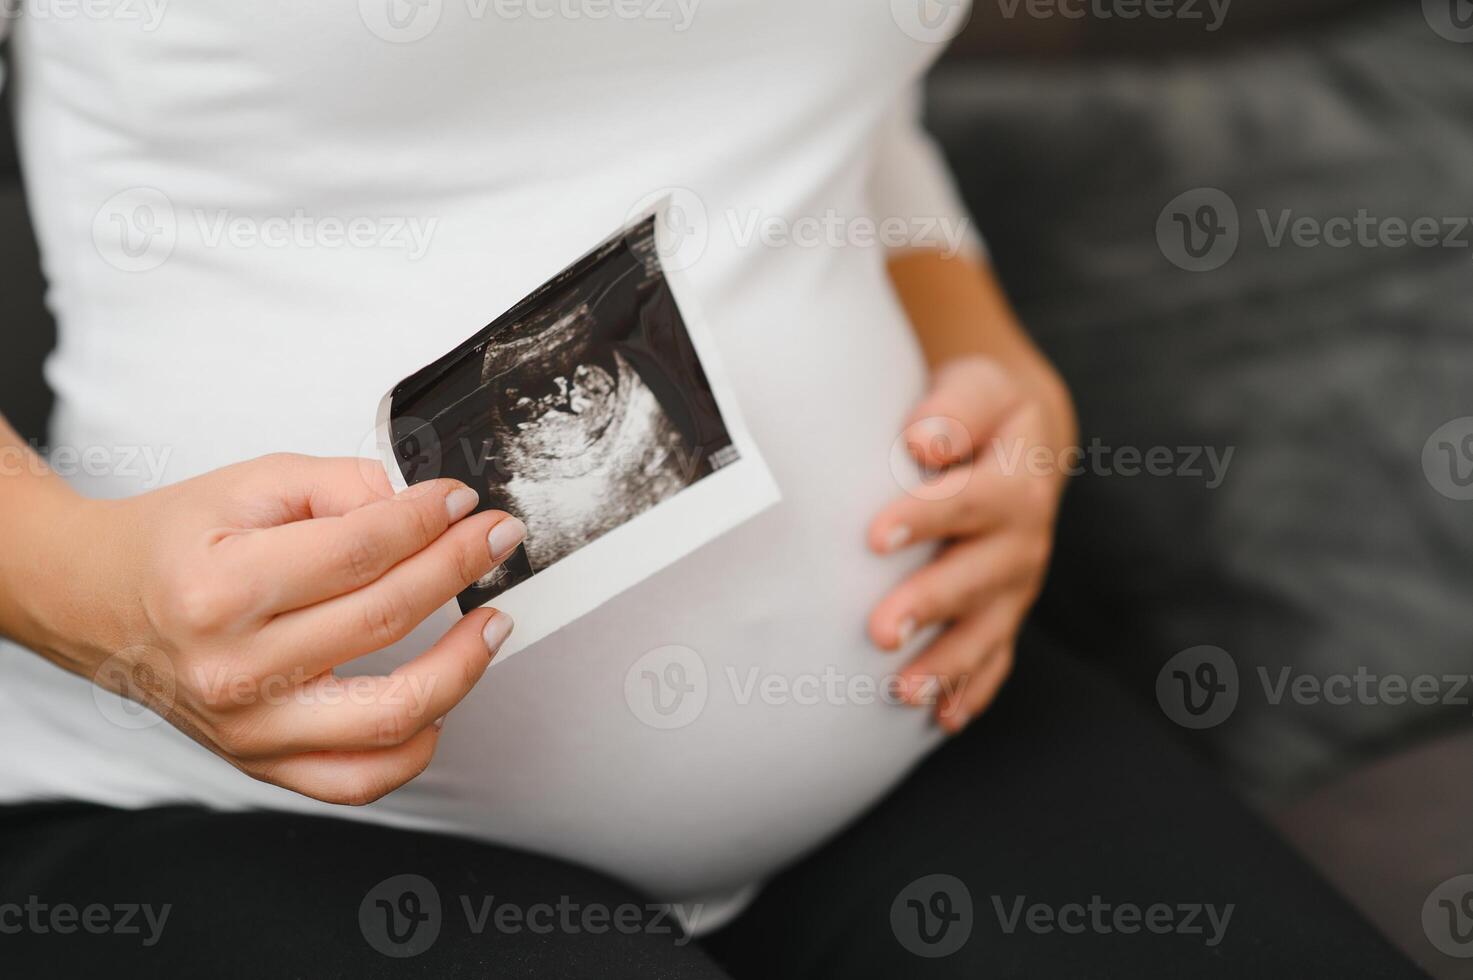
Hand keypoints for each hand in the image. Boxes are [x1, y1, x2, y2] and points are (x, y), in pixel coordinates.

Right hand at [28, 453, 525, 804]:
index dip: (429, 521)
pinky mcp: (262, 762)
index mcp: (221, 588)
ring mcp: (248, 727)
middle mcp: (232, 667)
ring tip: (493, 624)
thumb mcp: (250, 485)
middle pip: (383, 620)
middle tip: (497, 540)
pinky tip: (442, 704)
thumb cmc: (174, 542)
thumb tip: (425, 506)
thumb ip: (341, 486)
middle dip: (458, 569)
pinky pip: (358, 780)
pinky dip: (415, 748)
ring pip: (388, 713)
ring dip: (463, 666)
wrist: (96, 602)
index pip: (360, 551)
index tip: (466, 503)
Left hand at [868, 355, 1074, 731]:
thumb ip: (952, 410)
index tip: (875, 537)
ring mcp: (1017, 581)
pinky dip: (973, 690)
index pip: (969, 498)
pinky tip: (944, 719)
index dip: (924, 516)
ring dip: (948, 664)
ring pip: (988, 629)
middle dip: (931, 605)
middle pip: (979, 576)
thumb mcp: (976, 389)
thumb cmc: (980, 410)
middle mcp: (1023, 537)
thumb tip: (923, 442)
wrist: (1022, 436)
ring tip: (904, 692)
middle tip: (880, 632)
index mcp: (1016, 478)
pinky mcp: (1005, 609)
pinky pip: (996, 657)